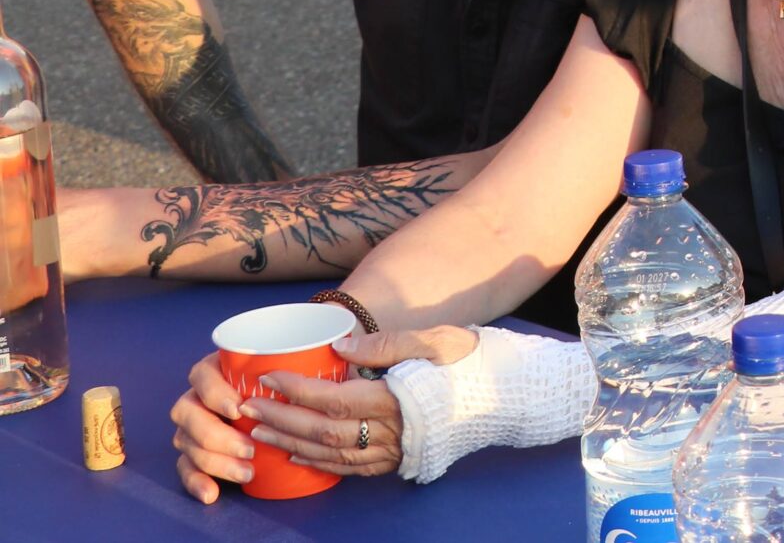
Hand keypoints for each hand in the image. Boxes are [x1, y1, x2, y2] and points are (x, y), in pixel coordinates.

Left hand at [170, 327, 477, 502]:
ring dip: (292, 444)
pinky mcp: (401, 460)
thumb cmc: (476, 361)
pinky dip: (321, 463)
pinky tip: (300, 455)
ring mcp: (396, 451)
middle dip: (281, 420)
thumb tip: (337, 345)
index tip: (267, 378)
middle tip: (248, 408)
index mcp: (397, 399)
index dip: (296, 390)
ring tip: (261, 432)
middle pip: (323, 431)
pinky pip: (352, 467)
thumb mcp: (438, 339)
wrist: (512, 396)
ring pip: (332, 454)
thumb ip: (386, 343)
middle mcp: (392, 432)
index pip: (332, 398)